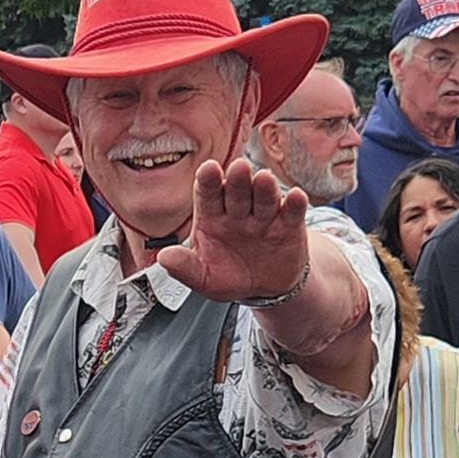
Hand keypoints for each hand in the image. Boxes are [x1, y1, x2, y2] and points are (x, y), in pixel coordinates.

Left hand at [152, 156, 310, 303]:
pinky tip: (295, 197)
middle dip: (237, 180)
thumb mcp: (204, 278)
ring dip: (264, 187)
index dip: (208, 181)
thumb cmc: (230, 276)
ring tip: (264, 179)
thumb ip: (185, 268)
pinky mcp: (289, 225)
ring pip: (264, 197)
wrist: (264, 289)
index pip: (207, 194)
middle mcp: (237, 210)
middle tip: (238, 168)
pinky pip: (292, 212)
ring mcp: (264, 215)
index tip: (208, 169)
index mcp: (212, 216)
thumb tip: (163, 258)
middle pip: (236, 191)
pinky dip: (295, 204)